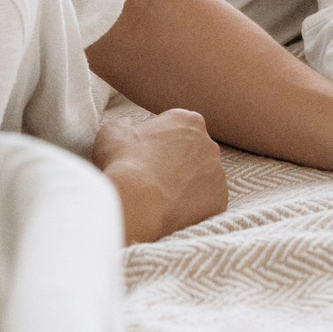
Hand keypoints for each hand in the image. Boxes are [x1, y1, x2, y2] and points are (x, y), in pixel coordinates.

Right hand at [92, 108, 226, 242]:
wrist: (136, 203)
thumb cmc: (123, 163)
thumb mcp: (113, 132)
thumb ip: (126, 124)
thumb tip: (129, 126)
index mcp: (188, 121)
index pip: (177, 127)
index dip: (160, 142)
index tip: (147, 155)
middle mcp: (209, 143)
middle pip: (194, 151)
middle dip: (178, 161)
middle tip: (154, 177)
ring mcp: (217, 173)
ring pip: (203, 177)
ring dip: (187, 183)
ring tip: (162, 196)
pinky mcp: (219, 200)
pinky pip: (207, 201)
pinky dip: (193, 205)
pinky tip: (173, 210)